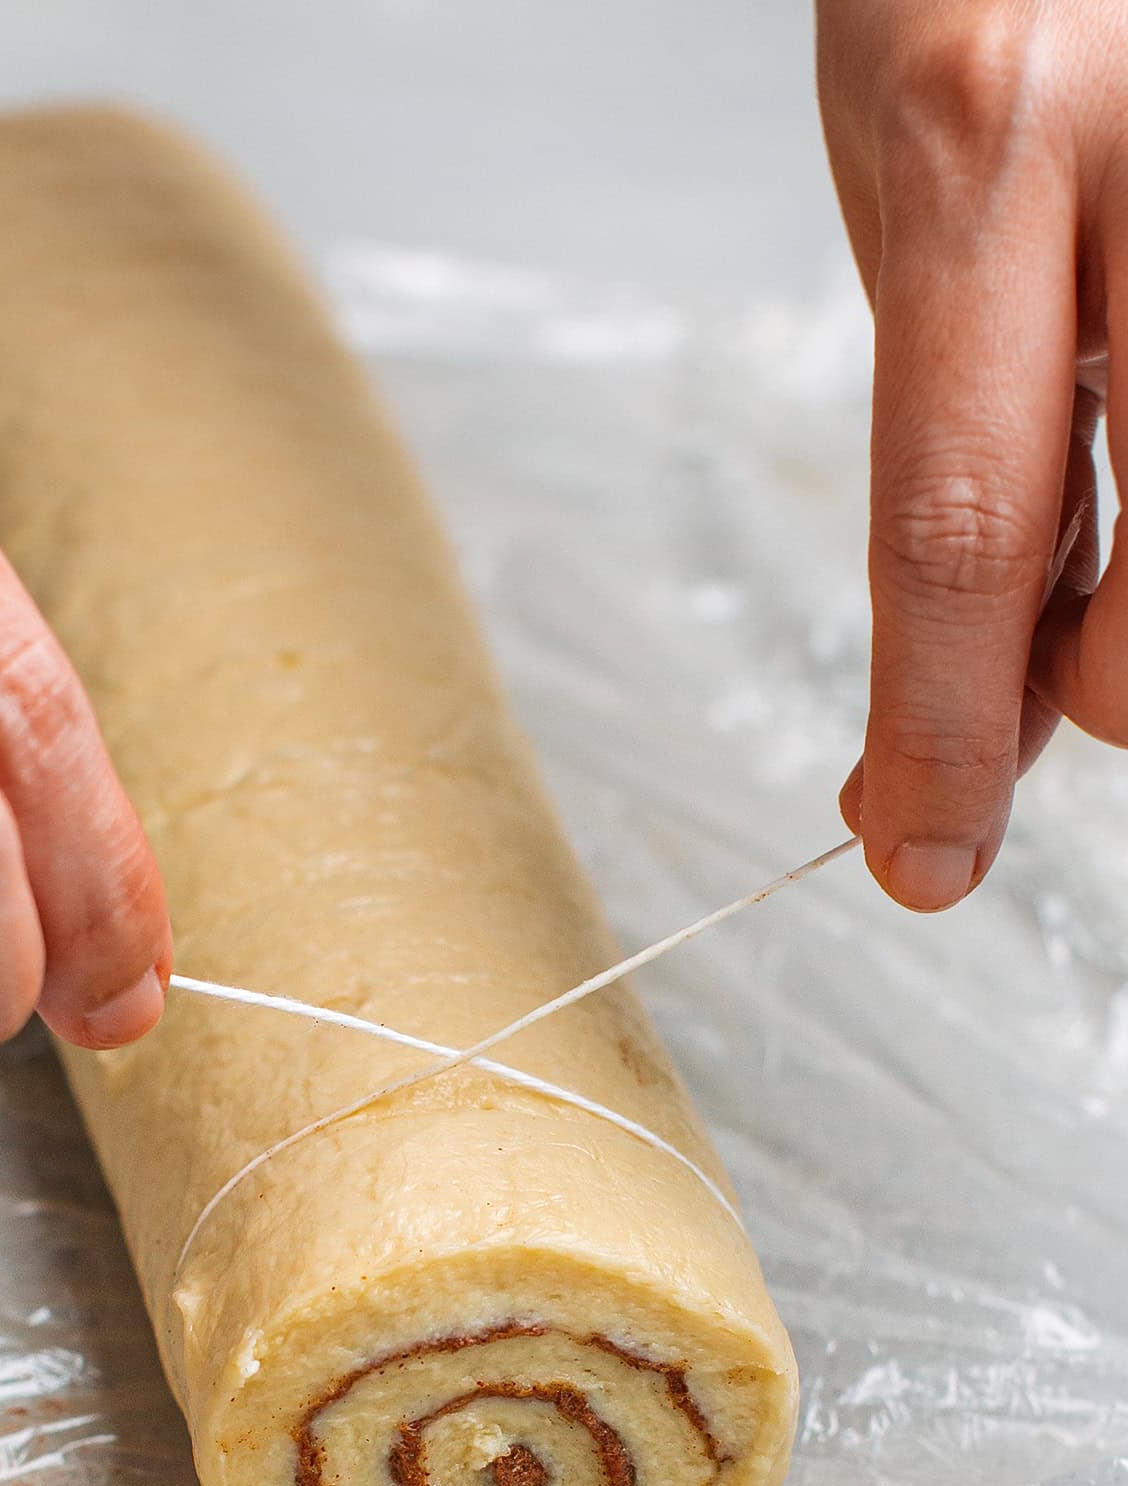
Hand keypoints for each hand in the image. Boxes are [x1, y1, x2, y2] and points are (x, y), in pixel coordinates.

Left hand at [817, 0, 1118, 909]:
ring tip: (1111, 492)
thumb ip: (964, 470)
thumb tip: (976, 730)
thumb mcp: (925, 220)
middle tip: (1056, 628)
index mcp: (984, 157)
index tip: (917, 860)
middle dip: (1096, 683)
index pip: (954, 522)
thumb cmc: (991, 7)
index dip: (939, 734)